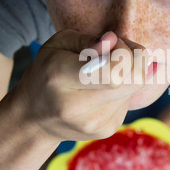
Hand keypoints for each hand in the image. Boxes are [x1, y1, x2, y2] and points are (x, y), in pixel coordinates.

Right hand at [14, 30, 147, 141]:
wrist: (35, 118)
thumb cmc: (48, 72)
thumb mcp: (57, 45)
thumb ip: (86, 40)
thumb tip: (112, 40)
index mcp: (60, 77)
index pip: (113, 71)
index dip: (123, 51)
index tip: (112, 43)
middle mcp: (77, 106)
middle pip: (134, 80)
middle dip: (134, 59)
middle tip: (117, 51)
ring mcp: (93, 123)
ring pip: (135, 88)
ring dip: (128, 73)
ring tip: (107, 70)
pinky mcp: (106, 130)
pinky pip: (129, 101)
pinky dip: (122, 89)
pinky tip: (104, 88)